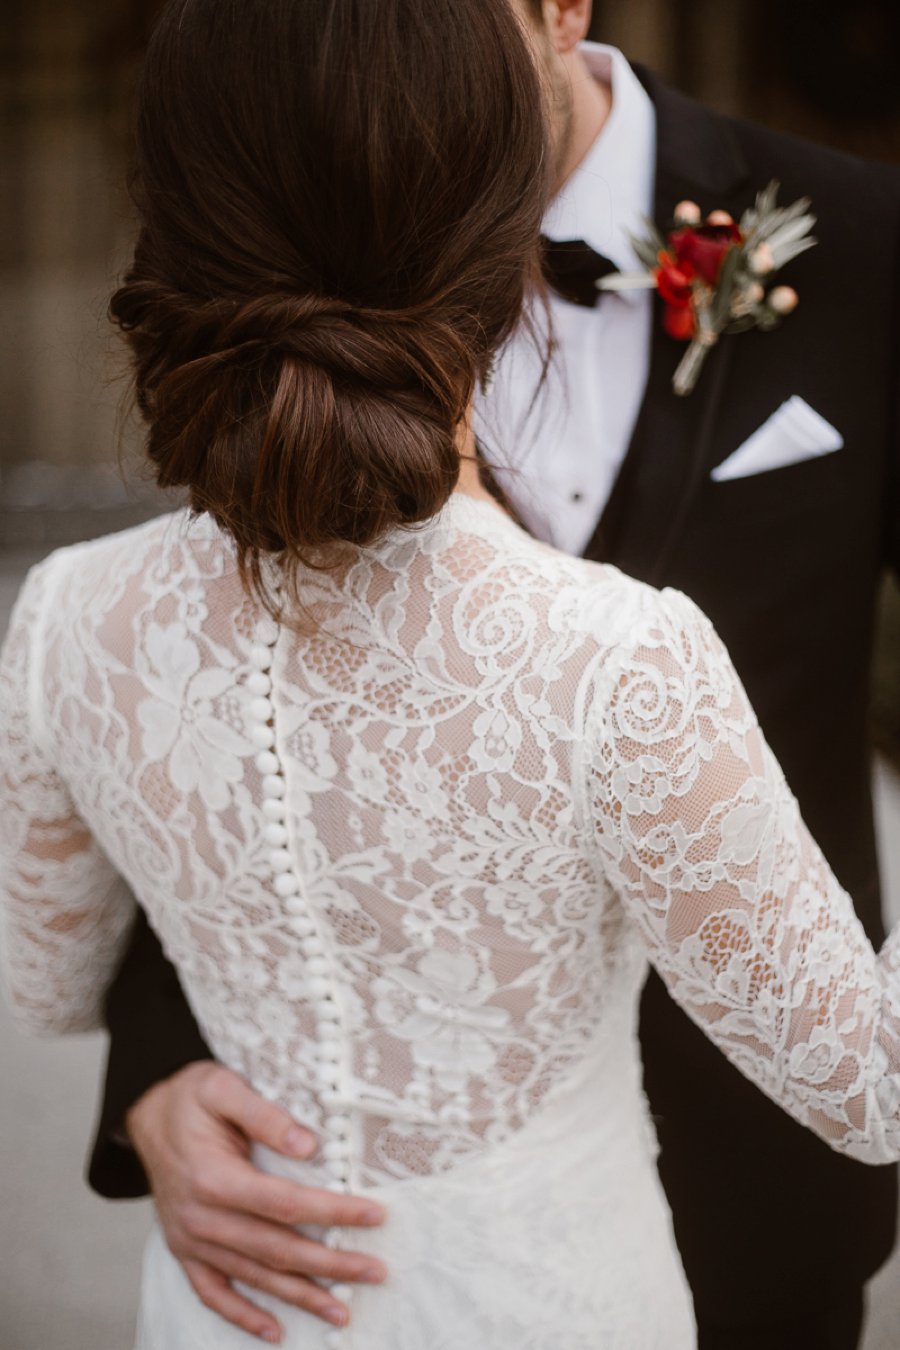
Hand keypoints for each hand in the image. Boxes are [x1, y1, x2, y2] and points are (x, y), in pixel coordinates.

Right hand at [125, 1062, 386, 1343]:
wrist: (148, 1112)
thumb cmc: (191, 1097)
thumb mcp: (223, 1087)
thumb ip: (264, 1115)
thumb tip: (309, 1145)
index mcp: (213, 1178)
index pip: (285, 1203)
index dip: (332, 1212)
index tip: (374, 1215)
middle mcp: (200, 1217)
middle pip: (276, 1249)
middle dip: (330, 1264)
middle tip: (375, 1271)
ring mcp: (190, 1240)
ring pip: (253, 1276)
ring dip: (300, 1297)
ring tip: (341, 1312)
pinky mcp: (184, 1250)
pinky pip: (213, 1293)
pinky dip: (243, 1316)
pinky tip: (276, 1332)